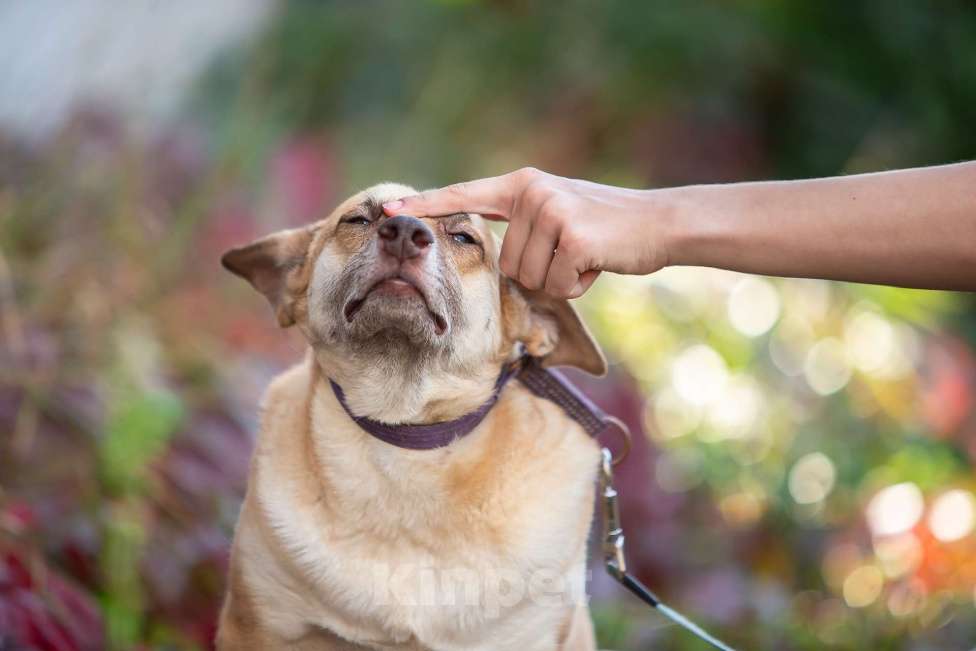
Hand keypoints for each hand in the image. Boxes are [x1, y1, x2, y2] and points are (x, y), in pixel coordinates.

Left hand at [382, 168, 670, 297]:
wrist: (658, 223)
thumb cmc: (606, 228)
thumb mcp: (558, 214)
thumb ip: (523, 225)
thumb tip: (498, 261)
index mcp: (522, 185)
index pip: (465, 195)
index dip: (427, 204)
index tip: (388, 208)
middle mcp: (532, 192)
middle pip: (506, 264)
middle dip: (538, 272)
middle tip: (572, 252)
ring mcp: (551, 211)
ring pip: (528, 278)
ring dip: (558, 279)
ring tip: (585, 255)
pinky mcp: (572, 236)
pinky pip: (555, 285)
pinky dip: (577, 285)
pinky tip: (596, 262)